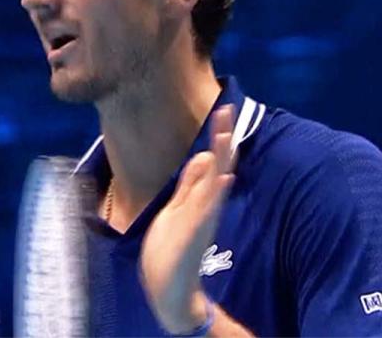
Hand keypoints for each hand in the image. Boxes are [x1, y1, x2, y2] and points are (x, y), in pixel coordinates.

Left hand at [139, 105, 235, 333]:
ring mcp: (200, 219)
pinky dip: (215, 194)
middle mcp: (205, 206)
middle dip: (223, 140)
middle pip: (218, 167)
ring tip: (227, 135)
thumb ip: (189, 184)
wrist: (169, 287)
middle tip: (228, 110)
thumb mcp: (177, 209)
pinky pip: (207, 209)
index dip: (218, 138)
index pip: (213, 162)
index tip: (223, 110)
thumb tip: (202, 156)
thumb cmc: (172, 249)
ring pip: (215, 183)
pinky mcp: (193, 233)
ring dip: (222, 159)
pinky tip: (223, 178)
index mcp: (200, 198)